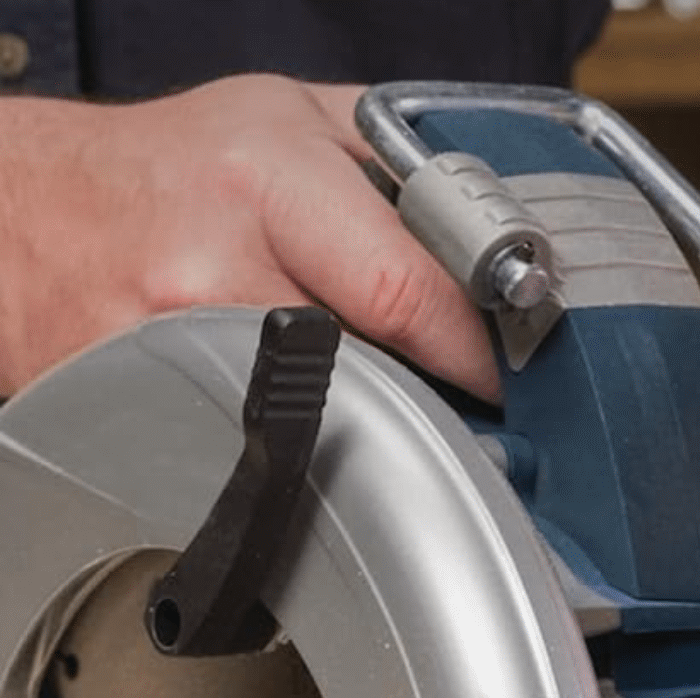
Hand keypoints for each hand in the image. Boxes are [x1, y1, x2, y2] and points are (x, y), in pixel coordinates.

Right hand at [0, 77, 494, 397]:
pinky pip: (260, 446)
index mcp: (262, 181)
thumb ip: (394, 152)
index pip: (409, 292)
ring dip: (371, 419)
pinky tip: (300, 410)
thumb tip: (501, 206)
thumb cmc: (163, 163)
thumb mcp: (284, 116)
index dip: (480, 348)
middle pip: (376, 371)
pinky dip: (299, 439)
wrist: (21, 209)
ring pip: (325, 419)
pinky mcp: (144, 405)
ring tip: (375, 392)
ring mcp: (173, 346)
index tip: (518, 375)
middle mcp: (215, 266)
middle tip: (465, 397)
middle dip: (432, 390)